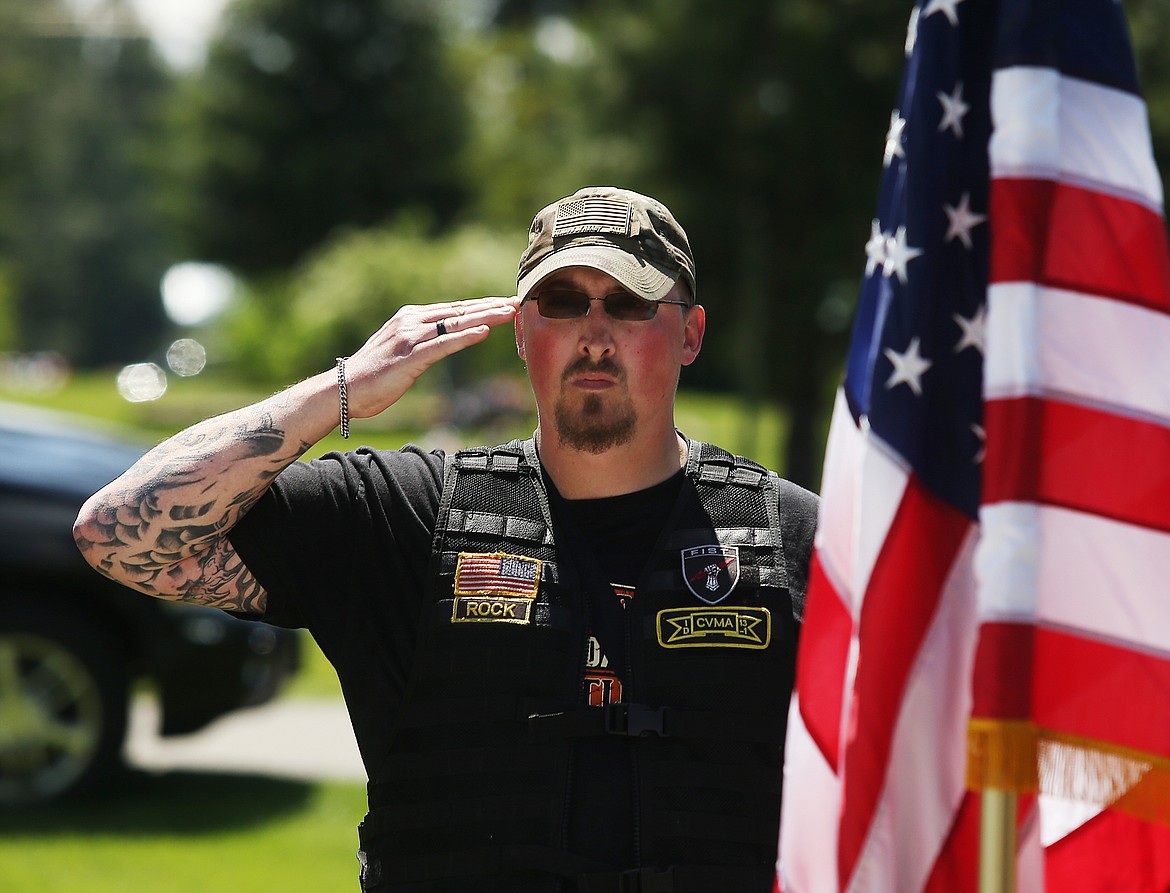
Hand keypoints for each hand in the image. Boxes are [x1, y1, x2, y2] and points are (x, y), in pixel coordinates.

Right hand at [344, 295, 520, 418]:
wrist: (343, 390)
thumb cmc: (372, 376)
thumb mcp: (401, 352)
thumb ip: (422, 342)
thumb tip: (444, 341)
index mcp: (410, 318)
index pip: (454, 309)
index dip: (482, 306)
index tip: (505, 304)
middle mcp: (411, 321)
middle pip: (459, 311)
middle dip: (490, 307)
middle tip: (518, 302)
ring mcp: (410, 337)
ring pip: (455, 323)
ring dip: (486, 317)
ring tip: (510, 312)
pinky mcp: (409, 357)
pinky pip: (443, 345)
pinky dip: (465, 337)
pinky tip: (484, 332)